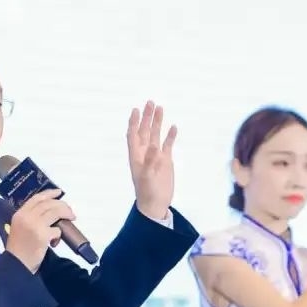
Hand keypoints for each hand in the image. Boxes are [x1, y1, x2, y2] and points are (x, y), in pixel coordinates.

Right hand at [4, 189, 75, 272]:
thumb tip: (50, 213)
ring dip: (66, 215)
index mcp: (20, 214)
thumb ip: (30, 218)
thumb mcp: (20, 228)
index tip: (59, 192)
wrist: (16, 264)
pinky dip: (59, 236)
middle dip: (62, 205)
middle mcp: (27, 216)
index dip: (49, 193)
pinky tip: (54, 242)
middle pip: (49, 204)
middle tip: (70, 211)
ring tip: (71, 219)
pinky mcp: (43, 235)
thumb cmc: (19, 249)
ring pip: (55, 212)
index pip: (37, 198)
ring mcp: (35, 225)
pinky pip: (57, 230)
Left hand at [127, 100, 177, 220]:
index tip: (136, 110)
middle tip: (150, 102)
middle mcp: (145, 153)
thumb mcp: (147, 177)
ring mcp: (156, 156)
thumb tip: (154, 146)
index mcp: (136, 156)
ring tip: (160, 108)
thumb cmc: (147, 192)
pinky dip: (170, 136)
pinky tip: (173, 127)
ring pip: (156, 135)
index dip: (134, 122)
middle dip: (147, 117)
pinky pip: (168, 145)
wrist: (156, 204)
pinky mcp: (166, 161)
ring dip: (158, 122)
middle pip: (145, 131)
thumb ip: (150, 161)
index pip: (133, 135)